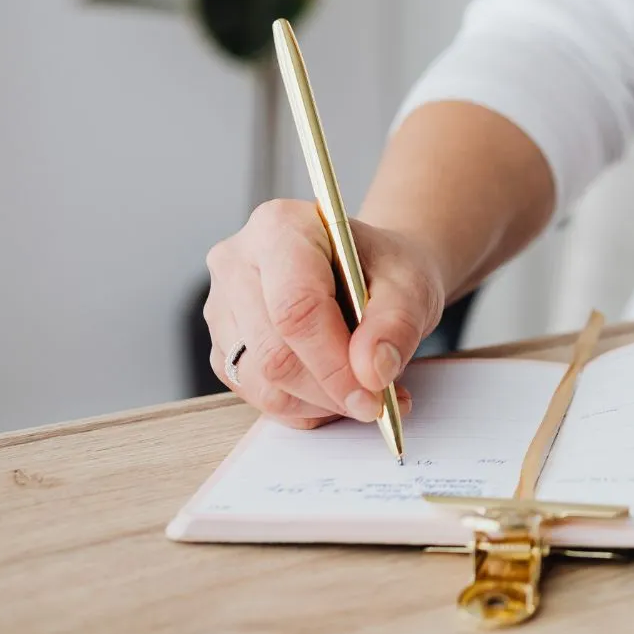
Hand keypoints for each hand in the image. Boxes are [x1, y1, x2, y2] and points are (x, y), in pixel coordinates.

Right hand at [204, 200, 445, 427]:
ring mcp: (222, 306)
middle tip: (377, 402)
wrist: (370, 271)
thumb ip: (397, 325)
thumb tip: (372, 371)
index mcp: (281, 227)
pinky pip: (254, 394)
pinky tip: (335, 391)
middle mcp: (238, 262)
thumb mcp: (411, 285)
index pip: (295, 308)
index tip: (372, 394)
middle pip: (273, 351)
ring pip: (260, 381)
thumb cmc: (385, 268)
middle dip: (330, 390)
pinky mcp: (223, 344)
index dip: (333, 363)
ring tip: (363, 392)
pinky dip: (301, 406)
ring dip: (317, 403)